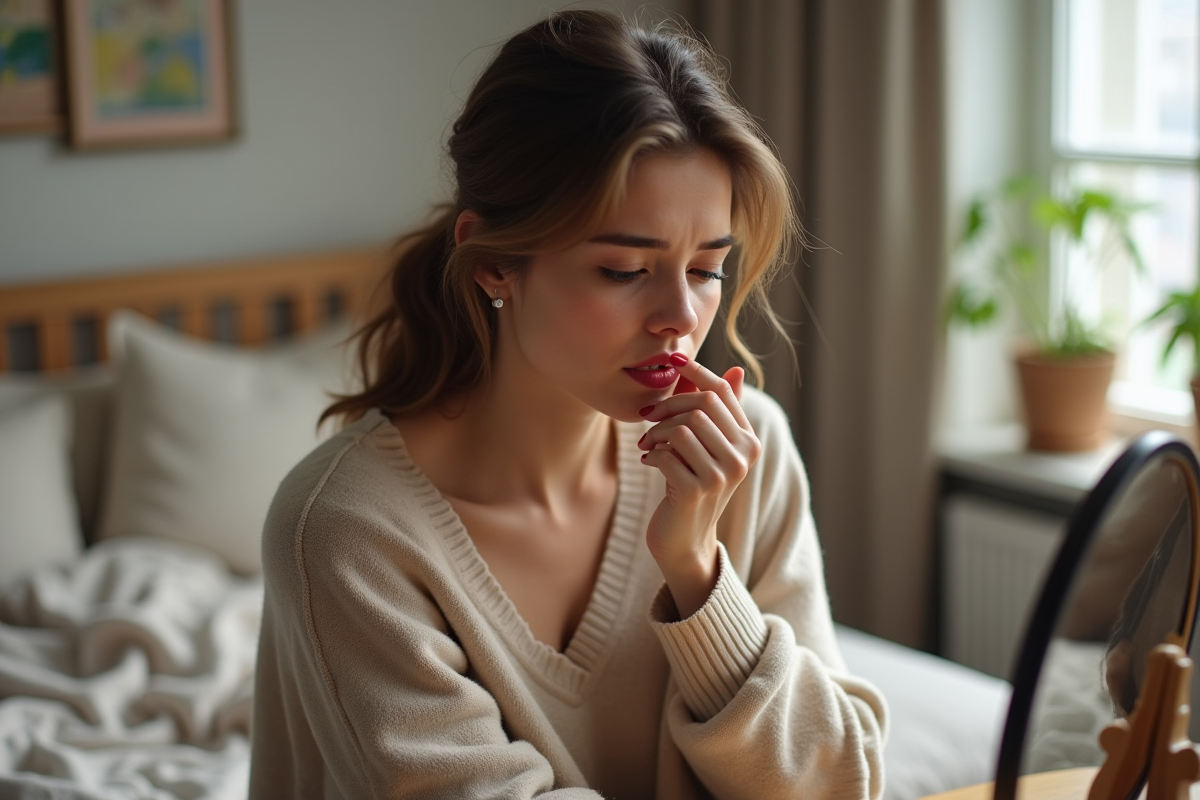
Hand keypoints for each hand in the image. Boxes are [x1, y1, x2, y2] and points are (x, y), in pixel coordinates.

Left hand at [637, 354, 760, 617]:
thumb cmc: (692, 484)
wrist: (684, 538)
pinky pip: (667, 453)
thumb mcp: (709, 447)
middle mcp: (742, 458)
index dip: (696, 372)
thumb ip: (719, 411)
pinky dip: (651, 454)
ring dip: (656, 433)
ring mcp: (721, 476)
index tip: (674, 362)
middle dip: (668, 407)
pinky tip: (649, 462)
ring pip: (682, 428)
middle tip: (648, 419)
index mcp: (749, 443)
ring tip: (648, 445)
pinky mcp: (696, 491)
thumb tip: (736, 369)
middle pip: (700, 406)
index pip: (722, 393)